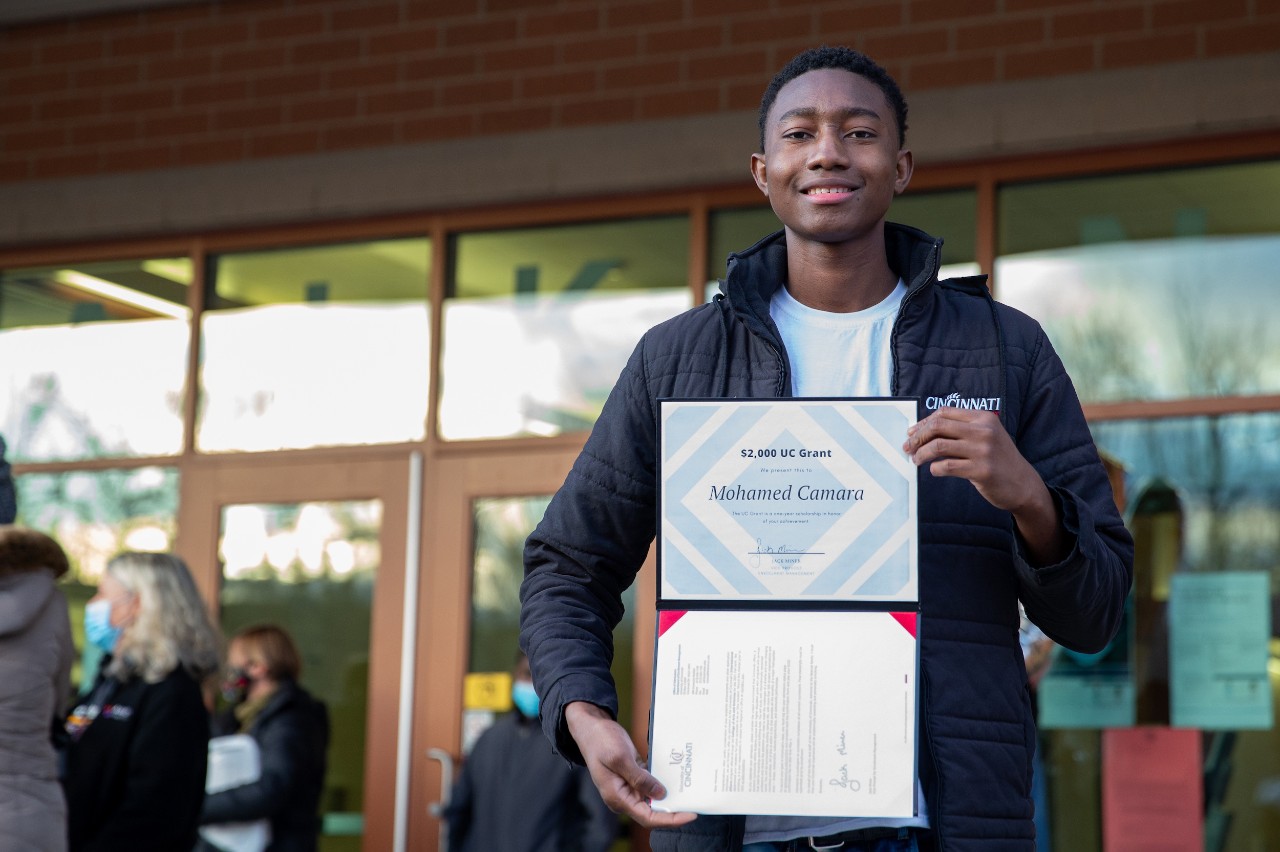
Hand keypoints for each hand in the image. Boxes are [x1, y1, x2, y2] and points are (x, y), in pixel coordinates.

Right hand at [564, 701, 696, 828]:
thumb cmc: (600, 741)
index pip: (648, 817)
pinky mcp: (633, 776)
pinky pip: (651, 784)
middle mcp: (624, 796)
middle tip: (695, 804)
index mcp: (617, 797)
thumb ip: (639, 779)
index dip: (670, 819)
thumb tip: (660, 795)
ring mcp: (628, 786)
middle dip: (673, 810)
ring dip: (670, 797)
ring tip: (690, 793)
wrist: (591, 727)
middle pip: (653, 812)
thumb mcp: (620, 758)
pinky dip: (663, 783)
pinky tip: (677, 778)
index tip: (690, 815)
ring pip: (653, 799)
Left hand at [903, 408, 1068, 563]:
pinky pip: (947, 466)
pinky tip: (934, 470)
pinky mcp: (981, 470)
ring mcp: (983, 451)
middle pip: (938, 426)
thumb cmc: (998, 460)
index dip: (924, 422)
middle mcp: (984, 431)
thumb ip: (960, 430)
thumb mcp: (985, 437)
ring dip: (921, 453)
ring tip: (916, 460)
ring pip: (938, 446)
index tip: (912, 433)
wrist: (1023, 484)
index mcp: (983, 418)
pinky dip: (934, 468)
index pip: (945, 413)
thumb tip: (923, 430)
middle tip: (907, 447)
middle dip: (917, 437)